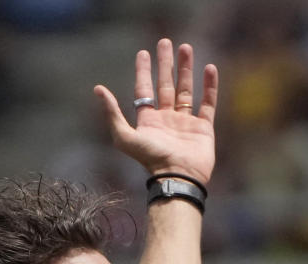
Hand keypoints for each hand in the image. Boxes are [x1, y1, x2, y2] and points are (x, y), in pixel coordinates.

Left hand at [94, 38, 217, 184]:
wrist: (178, 176)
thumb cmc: (151, 158)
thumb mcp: (124, 136)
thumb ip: (112, 113)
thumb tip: (98, 88)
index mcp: (148, 120)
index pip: (145, 89)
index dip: (143, 71)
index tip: (144, 53)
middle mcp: (167, 118)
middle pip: (165, 85)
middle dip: (165, 64)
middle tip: (165, 42)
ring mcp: (186, 122)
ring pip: (186, 89)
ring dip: (186, 69)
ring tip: (186, 48)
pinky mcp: (203, 127)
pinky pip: (207, 102)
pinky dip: (210, 86)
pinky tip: (209, 68)